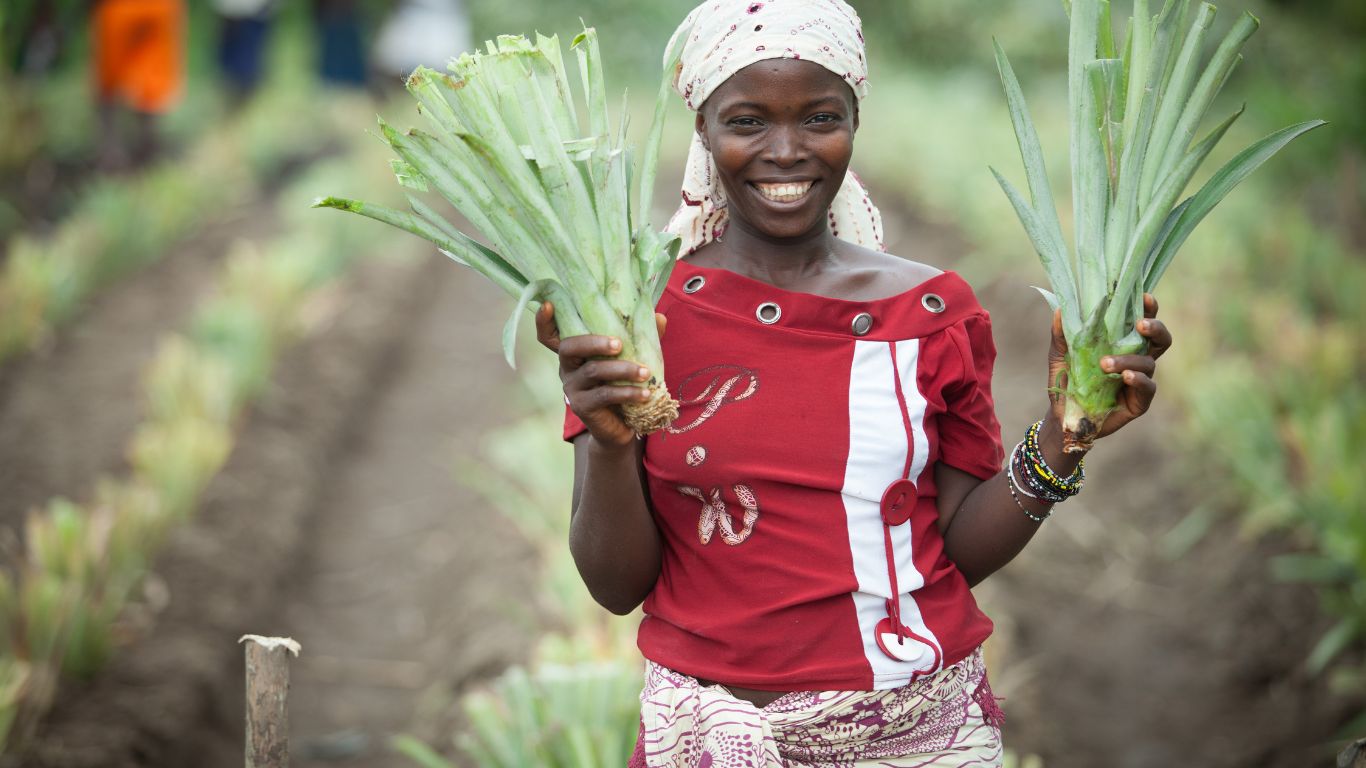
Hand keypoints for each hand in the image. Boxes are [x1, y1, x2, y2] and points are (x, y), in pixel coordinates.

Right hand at [536, 303, 666, 448]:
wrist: (622, 427)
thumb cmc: (623, 385)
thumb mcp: (631, 359)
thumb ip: (641, 338)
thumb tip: (659, 317)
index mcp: (576, 352)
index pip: (550, 335)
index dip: (544, 321)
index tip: (548, 305)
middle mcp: (568, 368)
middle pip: (569, 347)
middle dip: (593, 342)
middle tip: (619, 344)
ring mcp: (573, 388)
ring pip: (593, 371)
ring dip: (622, 369)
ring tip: (645, 372)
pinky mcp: (582, 407)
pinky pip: (605, 394)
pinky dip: (627, 392)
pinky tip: (645, 394)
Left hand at [1046, 293, 1172, 441]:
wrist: (1063, 416)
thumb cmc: (1067, 381)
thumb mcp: (1059, 355)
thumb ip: (1061, 334)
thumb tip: (1059, 308)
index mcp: (1122, 343)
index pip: (1141, 321)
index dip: (1148, 308)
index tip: (1145, 296)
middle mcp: (1136, 359)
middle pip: (1160, 339)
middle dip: (1156, 328)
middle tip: (1141, 324)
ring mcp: (1140, 379)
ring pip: (1150, 362)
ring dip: (1129, 360)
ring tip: (1105, 363)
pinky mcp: (1140, 401)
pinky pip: (1148, 386)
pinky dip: (1138, 379)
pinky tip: (1125, 377)